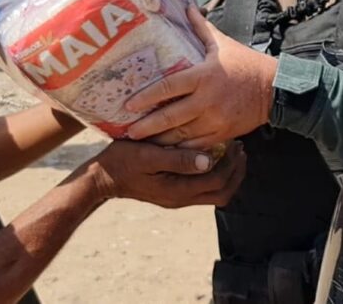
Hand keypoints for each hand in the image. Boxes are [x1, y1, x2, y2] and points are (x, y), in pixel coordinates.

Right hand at [88, 140, 244, 208]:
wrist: (101, 178)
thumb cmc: (122, 161)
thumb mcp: (148, 154)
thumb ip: (178, 158)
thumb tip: (209, 160)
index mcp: (178, 190)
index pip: (218, 180)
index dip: (232, 163)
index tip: (236, 143)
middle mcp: (181, 199)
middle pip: (223, 193)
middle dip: (237, 172)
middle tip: (241, 149)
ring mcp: (177, 198)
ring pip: (215, 194)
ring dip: (228, 174)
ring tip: (232, 152)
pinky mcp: (173, 193)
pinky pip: (203, 189)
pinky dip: (215, 175)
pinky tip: (213, 156)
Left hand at [123, 6, 277, 150]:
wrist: (275, 89)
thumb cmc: (246, 63)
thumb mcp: (223, 44)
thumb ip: (201, 28)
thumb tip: (186, 7)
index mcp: (204, 76)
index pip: (169, 87)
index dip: (147, 97)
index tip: (129, 104)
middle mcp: (207, 100)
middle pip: (170, 117)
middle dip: (147, 126)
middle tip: (128, 132)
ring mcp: (214, 119)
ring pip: (181, 135)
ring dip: (160, 141)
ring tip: (142, 143)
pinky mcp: (222, 133)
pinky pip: (196, 145)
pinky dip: (180, 149)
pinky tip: (167, 151)